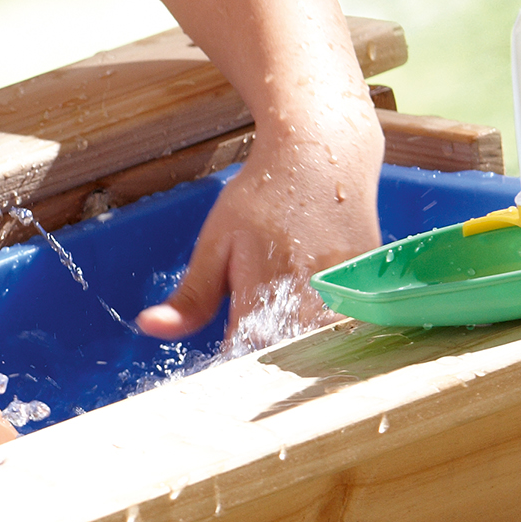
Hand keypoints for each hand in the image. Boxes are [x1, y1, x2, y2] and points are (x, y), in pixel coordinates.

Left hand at [140, 127, 383, 342]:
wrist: (323, 154)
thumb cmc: (262, 197)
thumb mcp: (216, 243)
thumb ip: (192, 295)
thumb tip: (150, 328)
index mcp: (264, 294)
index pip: (245, 359)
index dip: (232, 367)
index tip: (222, 366)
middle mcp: (311, 302)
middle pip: (288, 359)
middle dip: (266, 360)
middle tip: (251, 346)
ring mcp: (346, 296)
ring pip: (321, 347)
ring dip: (299, 348)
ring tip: (282, 327)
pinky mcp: (369, 289)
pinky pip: (347, 327)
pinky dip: (328, 330)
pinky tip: (314, 316)